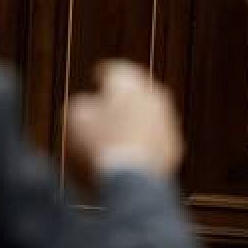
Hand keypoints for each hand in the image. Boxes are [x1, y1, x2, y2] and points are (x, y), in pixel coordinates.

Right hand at [65, 60, 183, 177]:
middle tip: (104, 108)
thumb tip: (88, 106)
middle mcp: (154, 96)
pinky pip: (154, 138)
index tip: (96, 76)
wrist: (131, 178)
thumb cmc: (99, 142)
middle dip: (121, 99)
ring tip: (112, 135)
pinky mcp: (174, 147)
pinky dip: (142, 140)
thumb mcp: (74, 117)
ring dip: (133, 121)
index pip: (115, 69)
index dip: (102, 74)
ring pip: (146, 115)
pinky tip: (125, 152)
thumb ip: (82, 104)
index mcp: (130, 82)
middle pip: (135, 92)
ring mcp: (167, 122)